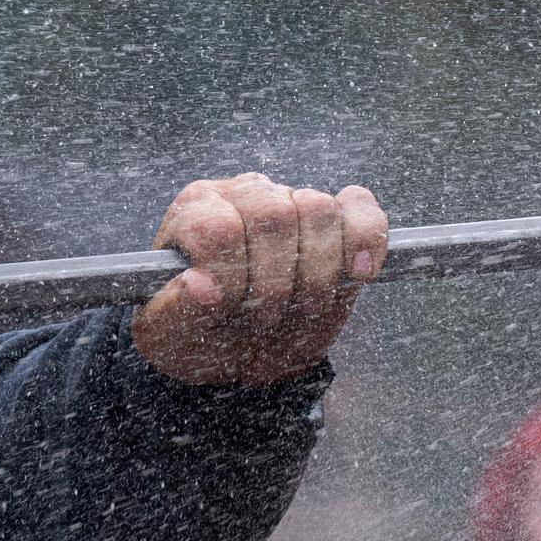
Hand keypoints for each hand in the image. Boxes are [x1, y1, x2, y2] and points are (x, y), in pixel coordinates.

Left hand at [131, 175, 386, 386]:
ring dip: (317, 276)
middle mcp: (242, 194)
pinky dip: (366, 241)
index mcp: (194, 213)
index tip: (227, 310)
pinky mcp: (334, 217)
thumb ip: (182, 312)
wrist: (235, 346)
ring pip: (319, 211)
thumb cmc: (197, 333)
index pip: (218, 227)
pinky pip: (361, 211)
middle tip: (265, 324)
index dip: (230, 274)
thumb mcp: (174, 334)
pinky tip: (359, 274)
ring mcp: (291, 199)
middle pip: (273, 216)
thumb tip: (200, 285)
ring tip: (300, 315)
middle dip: (276, 284)